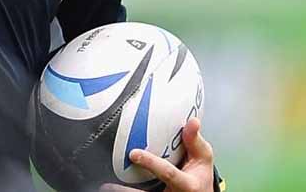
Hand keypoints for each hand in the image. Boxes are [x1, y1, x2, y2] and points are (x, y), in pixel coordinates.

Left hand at [100, 117, 214, 191]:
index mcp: (186, 184)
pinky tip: (107, 185)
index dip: (150, 163)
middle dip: (125, 191)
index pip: (167, 173)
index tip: (133, 153)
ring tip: (103, 186)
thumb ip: (195, 142)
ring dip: (121, 191)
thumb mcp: (203, 159)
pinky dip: (123, 189)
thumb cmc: (199, 176)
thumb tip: (193, 120)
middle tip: (106, 184)